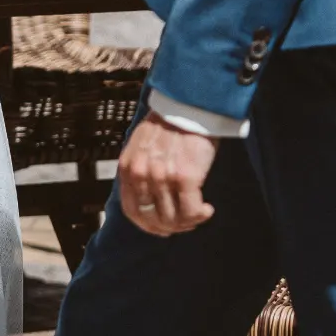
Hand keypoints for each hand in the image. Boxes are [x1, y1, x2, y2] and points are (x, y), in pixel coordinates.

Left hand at [117, 114, 217, 236]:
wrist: (188, 107)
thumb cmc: (169, 126)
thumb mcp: (141, 148)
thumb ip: (140, 172)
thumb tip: (149, 202)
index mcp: (128, 168)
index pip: (131, 210)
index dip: (147, 225)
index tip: (162, 228)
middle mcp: (141, 174)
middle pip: (152, 219)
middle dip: (169, 228)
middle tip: (184, 224)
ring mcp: (162, 177)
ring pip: (172, 218)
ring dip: (188, 222)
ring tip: (198, 214)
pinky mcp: (185, 178)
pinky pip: (191, 212)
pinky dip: (200, 216)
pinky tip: (207, 209)